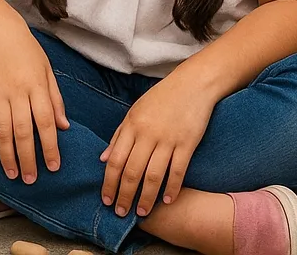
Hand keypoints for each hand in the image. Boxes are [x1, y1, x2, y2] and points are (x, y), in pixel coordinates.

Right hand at [0, 16, 68, 183]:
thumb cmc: (27, 51)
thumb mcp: (47, 70)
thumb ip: (55, 99)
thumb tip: (63, 127)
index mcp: (37, 86)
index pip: (45, 122)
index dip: (50, 146)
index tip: (53, 167)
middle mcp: (17, 91)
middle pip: (23, 131)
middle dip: (28, 158)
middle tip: (30, 180)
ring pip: (1, 129)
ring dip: (6, 154)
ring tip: (12, 173)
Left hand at [100, 72, 216, 217]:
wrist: (193, 83)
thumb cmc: (162, 98)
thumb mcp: (135, 111)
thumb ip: (119, 135)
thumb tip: (103, 159)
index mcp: (132, 125)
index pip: (115, 160)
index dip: (109, 183)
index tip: (106, 200)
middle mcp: (147, 133)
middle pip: (132, 171)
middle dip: (124, 195)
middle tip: (121, 213)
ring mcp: (168, 138)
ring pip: (153, 175)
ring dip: (146, 197)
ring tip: (141, 212)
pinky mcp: (187, 142)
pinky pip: (177, 170)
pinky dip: (172, 188)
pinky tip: (167, 200)